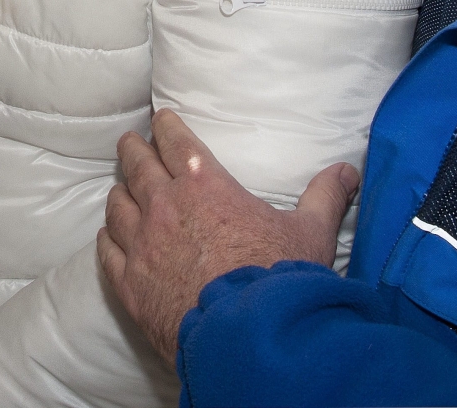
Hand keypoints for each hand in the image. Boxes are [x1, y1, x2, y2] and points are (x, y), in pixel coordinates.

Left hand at [97, 109, 358, 363]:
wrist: (248, 337)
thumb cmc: (279, 280)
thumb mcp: (311, 234)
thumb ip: (325, 198)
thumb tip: (348, 170)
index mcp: (203, 184)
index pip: (174, 140)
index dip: (166, 126)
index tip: (161, 120)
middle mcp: (164, 205)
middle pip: (136, 164)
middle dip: (133, 150)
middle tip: (130, 143)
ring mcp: (141, 244)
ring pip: (117, 205)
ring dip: (120, 193)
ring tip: (122, 190)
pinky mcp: (129, 283)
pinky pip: (107, 250)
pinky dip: (108, 238)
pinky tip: (110, 236)